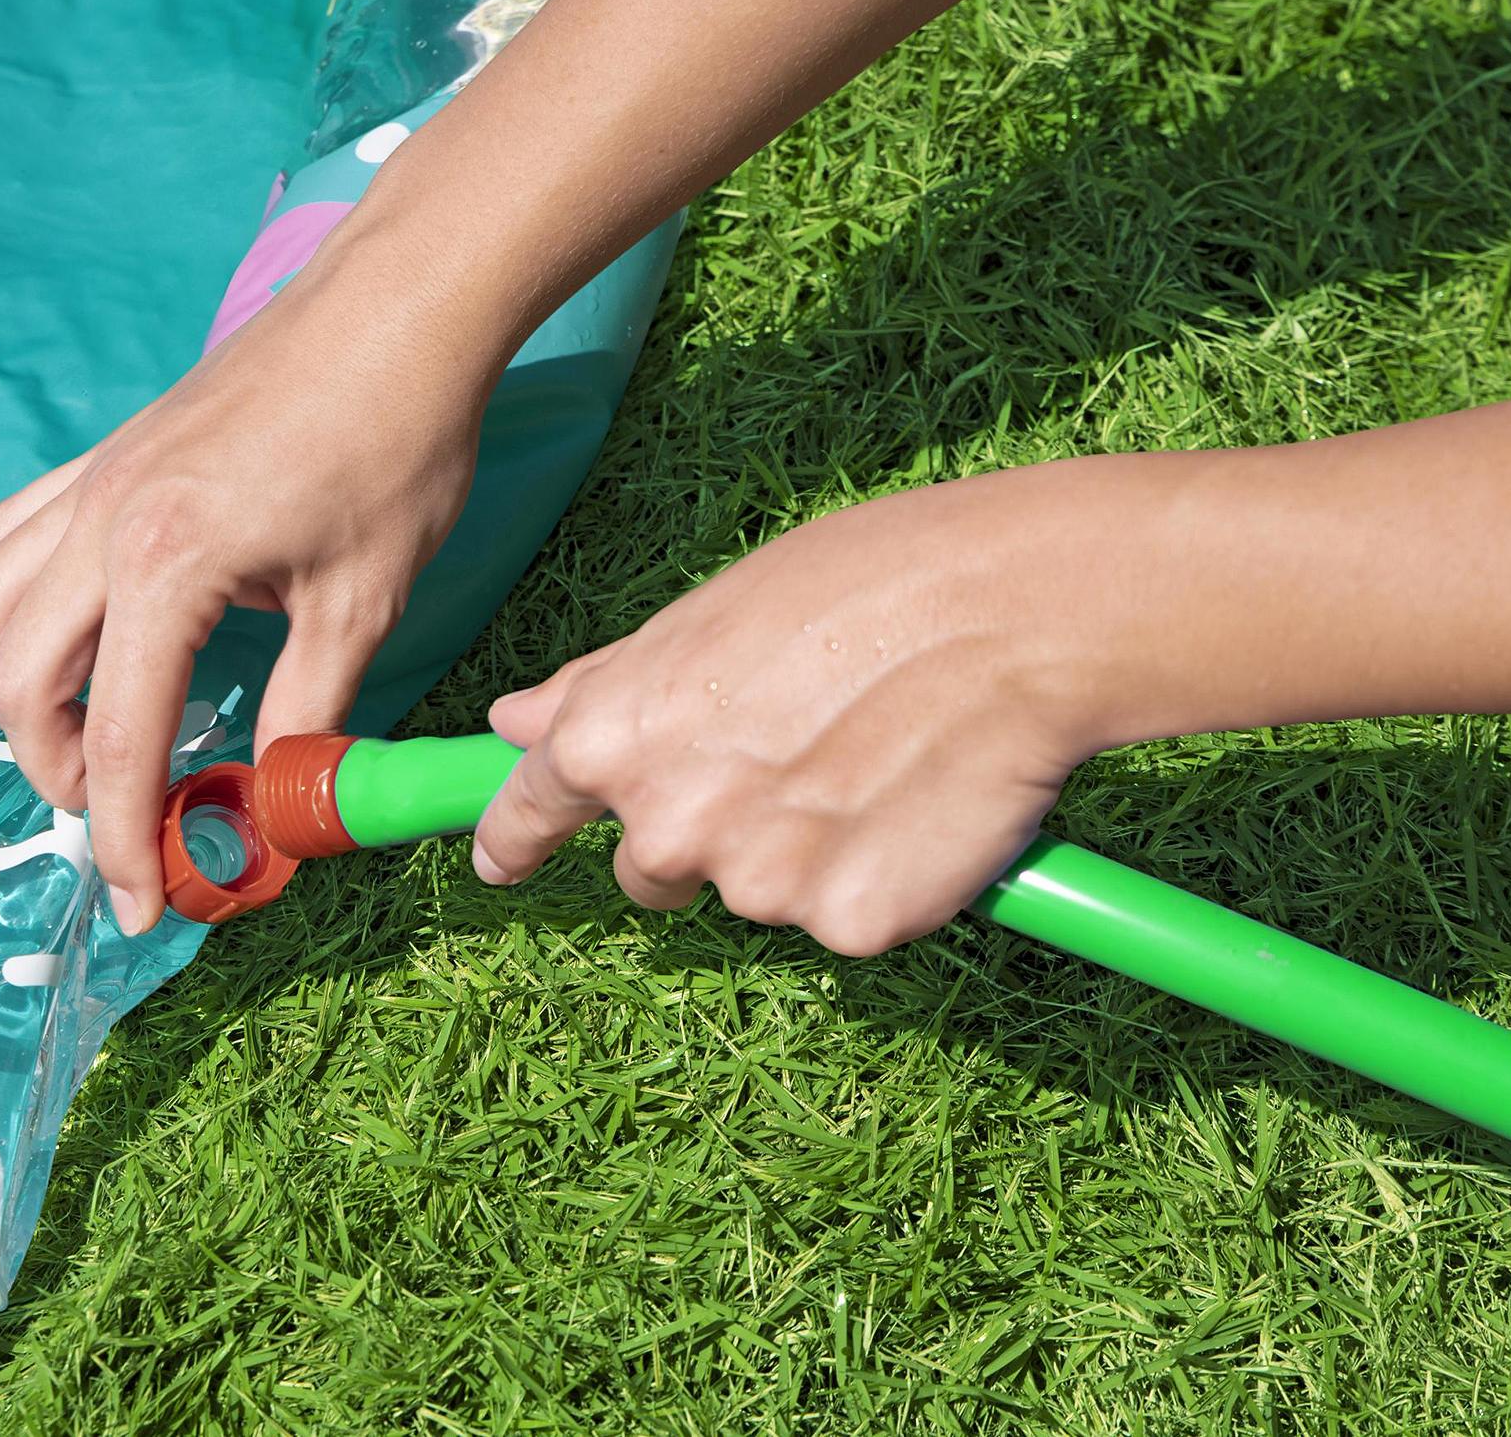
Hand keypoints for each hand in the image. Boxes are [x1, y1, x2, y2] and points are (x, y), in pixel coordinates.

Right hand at [0, 213, 508, 934]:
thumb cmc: (394, 444)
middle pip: (22, 684)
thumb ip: (304, 714)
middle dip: (60, 774)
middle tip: (128, 821)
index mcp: (168, 568)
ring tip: (68, 754)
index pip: (123, 740)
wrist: (393, 310)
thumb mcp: (363, 601)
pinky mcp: (102, 461)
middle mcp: (102, 525)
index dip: (127, 839)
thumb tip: (272, 809)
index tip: (143, 909)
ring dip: (11, 699)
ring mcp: (92, 486)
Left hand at [472, 463, 1119, 955]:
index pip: (531, 810)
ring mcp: (758, 888)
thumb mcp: (703, 616)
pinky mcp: (850, 925)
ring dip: (798, 850)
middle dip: (702, 832)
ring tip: (872, 758)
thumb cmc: (859, 586)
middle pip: (652, 869)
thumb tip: (511, 722)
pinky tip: (916, 805)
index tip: (500, 863)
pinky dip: (876, 878)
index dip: (513, 838)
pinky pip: (845, 917)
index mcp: (612, 738)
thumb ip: (603, 685)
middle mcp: (666, 827)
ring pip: (758, 892)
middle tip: (788, 758)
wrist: (1010, 614)